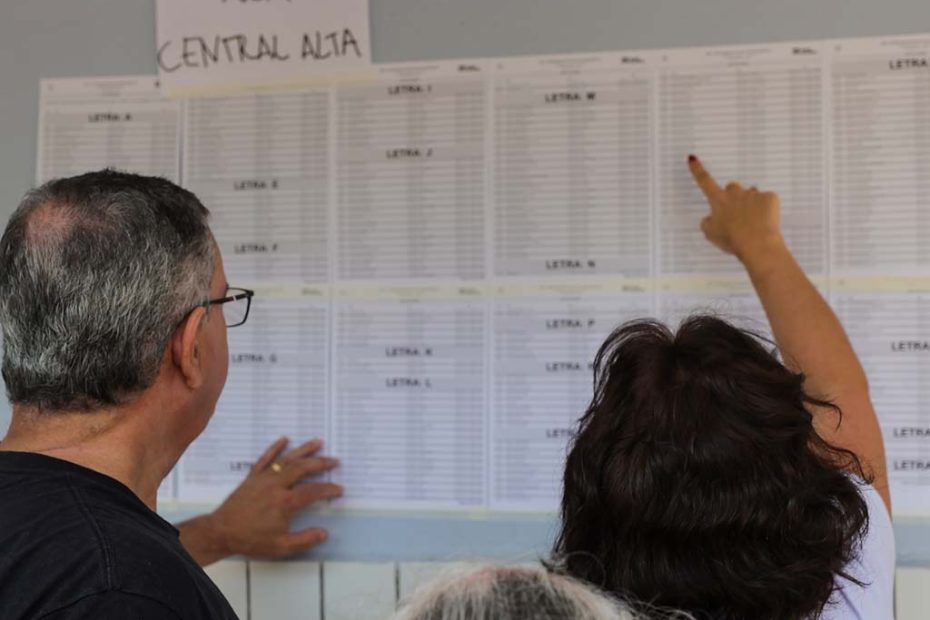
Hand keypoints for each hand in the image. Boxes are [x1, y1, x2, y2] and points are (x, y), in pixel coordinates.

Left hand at [209, 437, 342, 558]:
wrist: (222, 532)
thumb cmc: (250, 539)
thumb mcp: (281, 547)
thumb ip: (304, 540)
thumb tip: (323, 533)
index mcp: (285, 502)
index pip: (313, 491)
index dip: (328, 489)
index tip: (338, 489)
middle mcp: (276, 486)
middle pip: (303, 468)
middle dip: (321, 463)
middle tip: (334, 461)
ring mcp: (264, 479)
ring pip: (287, 459)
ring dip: (304, 449)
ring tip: (318, 442)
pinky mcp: (253, 477)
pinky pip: (265, 458)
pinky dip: (275, 447)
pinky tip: (284, 439)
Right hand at [687, 155, 784, 260]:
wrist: (758, 244)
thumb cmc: (732, 240)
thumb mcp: (710, 234)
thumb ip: (708, 222)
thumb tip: (711, 217)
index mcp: (718, 200)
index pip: (704, 181)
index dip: (697, 169)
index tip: (693, 158)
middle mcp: (735, 193)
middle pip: (732, 187)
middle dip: (734, 197)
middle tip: (737, 214)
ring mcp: (753, 194)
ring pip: (751, 195)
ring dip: (751, 204)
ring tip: (753, 223)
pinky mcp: (769, 198)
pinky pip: (767, 200)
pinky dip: (766, 209)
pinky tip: (765, 222)